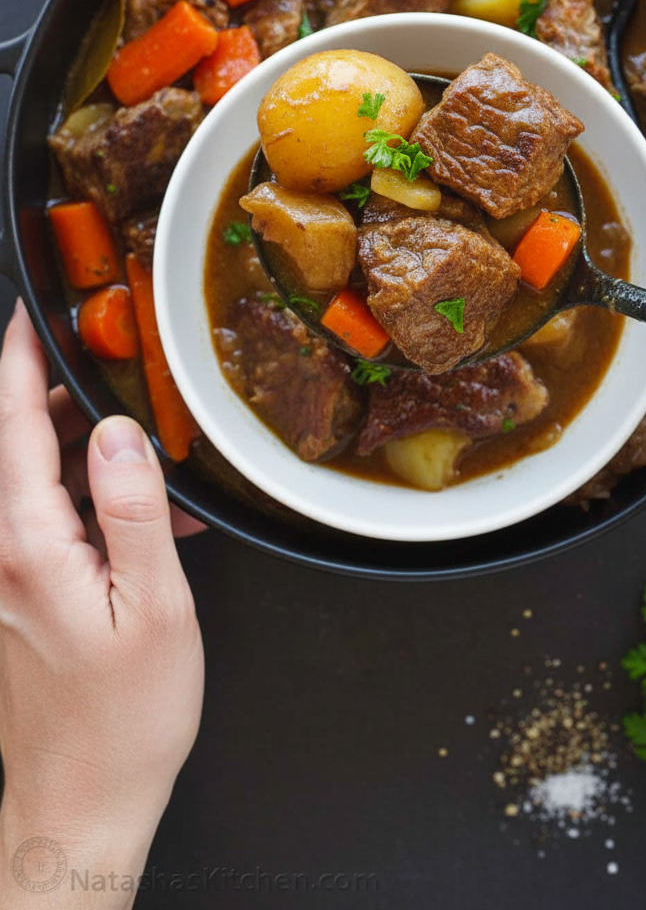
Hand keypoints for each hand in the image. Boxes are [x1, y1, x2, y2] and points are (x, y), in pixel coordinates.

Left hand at [0, 300, 204, 907]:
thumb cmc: (122, 722)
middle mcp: (2, 557)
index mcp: (29, 548)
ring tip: (159, 469)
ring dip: (89, 460)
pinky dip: (93, 508)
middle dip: (67, 402)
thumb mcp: (153, 607)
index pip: (11, 427)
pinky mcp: (17, 600)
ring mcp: (5, 580)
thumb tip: (115, 434)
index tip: (34, 313)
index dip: (20, 361)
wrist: (80, 803)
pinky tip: (149, 524)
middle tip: (127, 382)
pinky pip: (48, 526)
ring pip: (36, 483)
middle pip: (20, 446)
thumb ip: (134, 510)